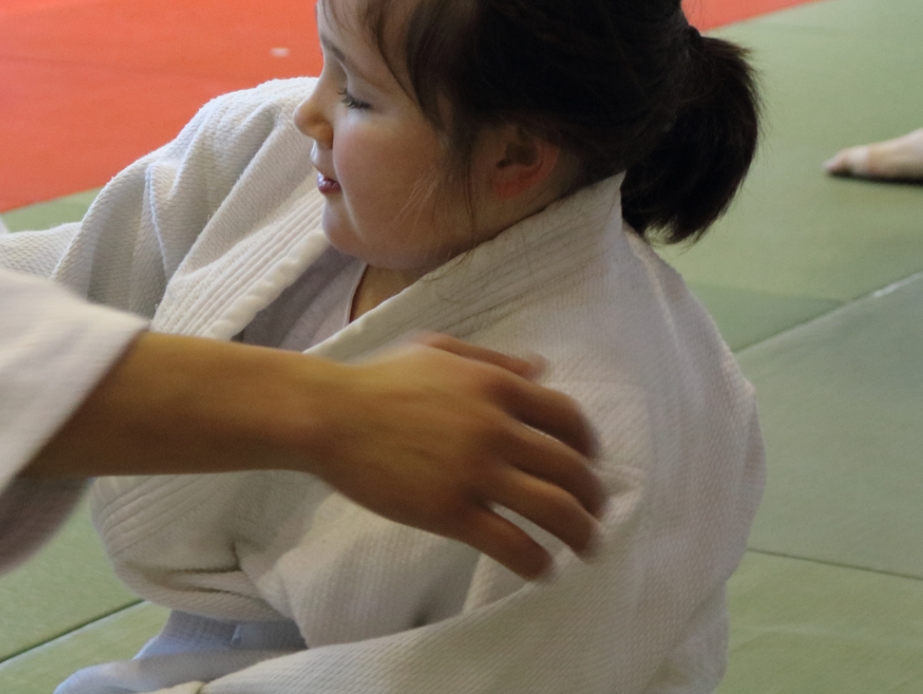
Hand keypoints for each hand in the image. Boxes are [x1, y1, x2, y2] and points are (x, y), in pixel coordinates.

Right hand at [311, 335, 603, 578]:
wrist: (328, 415)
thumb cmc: (377, 381)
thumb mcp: (438, 351)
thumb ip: (492, 360)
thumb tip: (541, 369)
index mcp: (496, 385)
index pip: (569, 419)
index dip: (589, 447)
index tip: (589, 465)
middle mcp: (496, 427)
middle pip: (572, 469)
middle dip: (594, 498)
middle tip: (594, 516)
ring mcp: (475, 471)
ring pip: (556, 510)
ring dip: (581, 534)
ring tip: (584, 549)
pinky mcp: (451, 511)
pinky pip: (513, 544)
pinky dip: (538, 563)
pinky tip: (542, 570)